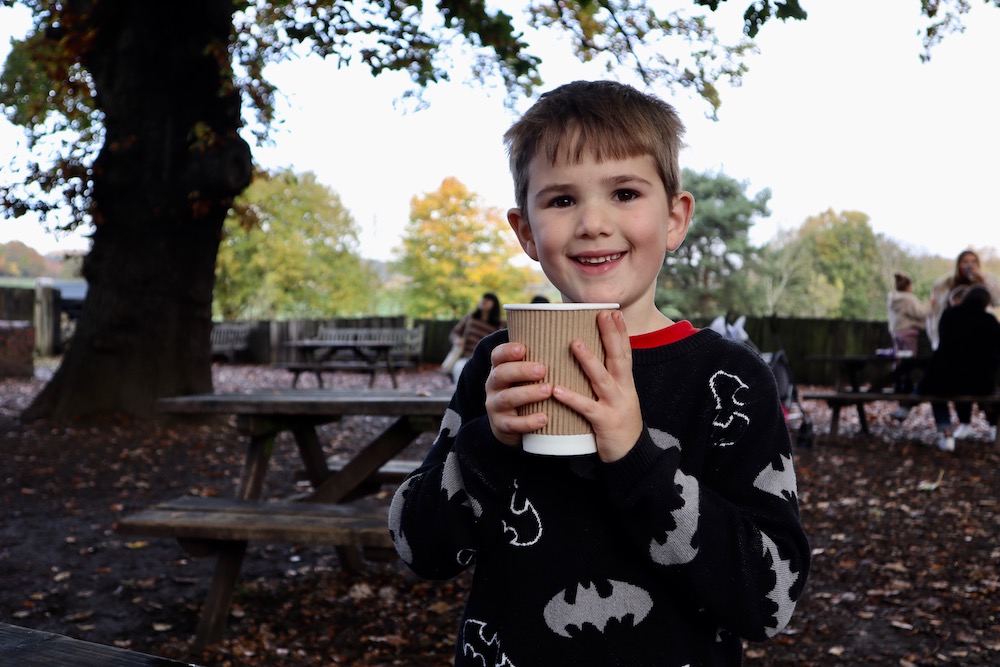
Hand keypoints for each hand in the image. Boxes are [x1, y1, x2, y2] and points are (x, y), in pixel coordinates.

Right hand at [484, 341, 551, 447]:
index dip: (507, 351)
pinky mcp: (501, 425)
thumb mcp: (525, 375)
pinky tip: (544, 418)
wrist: (511, 425)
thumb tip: (572, 338)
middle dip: (521, 371)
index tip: (523, 348)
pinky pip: (512, 424)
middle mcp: (493, 385)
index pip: (497, 355)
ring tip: (548, 391)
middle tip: (543, 369)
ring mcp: (495, 406)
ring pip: (507, 398)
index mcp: (500, 369)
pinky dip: (528, 422)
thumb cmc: (526, 391)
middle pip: (501, 374)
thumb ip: (538, 360)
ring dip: (528, 394)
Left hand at [551, 310, 642, 461]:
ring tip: (575, 344)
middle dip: (610, 336)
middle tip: (601, 315)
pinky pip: (586, 408)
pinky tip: (556, 390)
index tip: (613, 312)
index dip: (620, 332)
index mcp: (626, 382)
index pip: (625, 352)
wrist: (630, 455)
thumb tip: (588, 357)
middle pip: (618, 358)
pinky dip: (571, 398)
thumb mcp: (617, 397)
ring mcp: (615, 405)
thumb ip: (606, 378)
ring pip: (602, 379)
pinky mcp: (605, 422)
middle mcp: (623, 390)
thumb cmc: (618, 422)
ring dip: (589, 361)